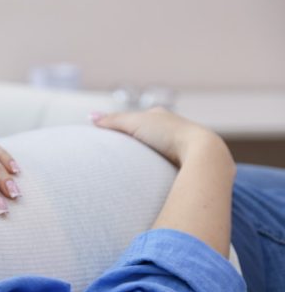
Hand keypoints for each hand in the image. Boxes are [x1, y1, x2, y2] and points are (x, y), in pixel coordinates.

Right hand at [90, 108, 221, 165]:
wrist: (201, 152)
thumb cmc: (168, 134)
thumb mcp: (134, 123)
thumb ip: (112, 120)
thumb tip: (90, 116)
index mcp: (161, 116)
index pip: (138, 118)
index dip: (124, 126)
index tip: (111, 137)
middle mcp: (173, 127)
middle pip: (150, 133)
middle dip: (138, 141)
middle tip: (122, 152)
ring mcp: (182, 145)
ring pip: (160, 149)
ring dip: (150, 155)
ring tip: (136, 166)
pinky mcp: (187, 161)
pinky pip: (168, 162)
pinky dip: (159, 166)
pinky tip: (152, 174)